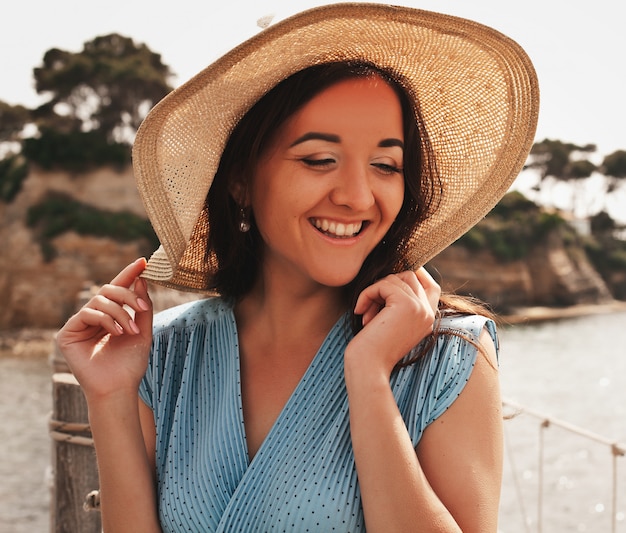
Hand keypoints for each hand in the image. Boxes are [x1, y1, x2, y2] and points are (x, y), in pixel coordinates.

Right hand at [56, 258, 152, 400]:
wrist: (119, 387)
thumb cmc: (130, 363)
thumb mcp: (143, 331)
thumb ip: (142, 306)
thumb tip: (142, 279)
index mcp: (111, 315)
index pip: (119, 289)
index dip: (129, 274)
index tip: (143, 261)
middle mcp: (94, 317)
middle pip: (108, 290)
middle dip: (127, 295)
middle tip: (141, 308)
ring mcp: (79, 325)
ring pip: (99, 300)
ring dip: (120, 313)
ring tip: (130, 331)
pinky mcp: (67, 334)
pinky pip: (87, 313)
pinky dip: (106, 320)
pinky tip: (117, 333)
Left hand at [346, 268, 440, 375]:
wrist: (369, 367)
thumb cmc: (374, 348)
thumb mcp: (392, 323)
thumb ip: (399, 304)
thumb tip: (392, 277)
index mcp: (428, 319)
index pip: (431, 285)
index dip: (413, 276)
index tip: (389, 284)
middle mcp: (428, 312)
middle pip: (410, 276)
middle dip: (386, 285)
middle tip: (371, 306)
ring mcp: (420, 308)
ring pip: (395, 279)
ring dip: (374, 292)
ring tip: (365, 313)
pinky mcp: (406, 304)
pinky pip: (383, 284)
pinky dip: (367, 294)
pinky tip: (360, 311)